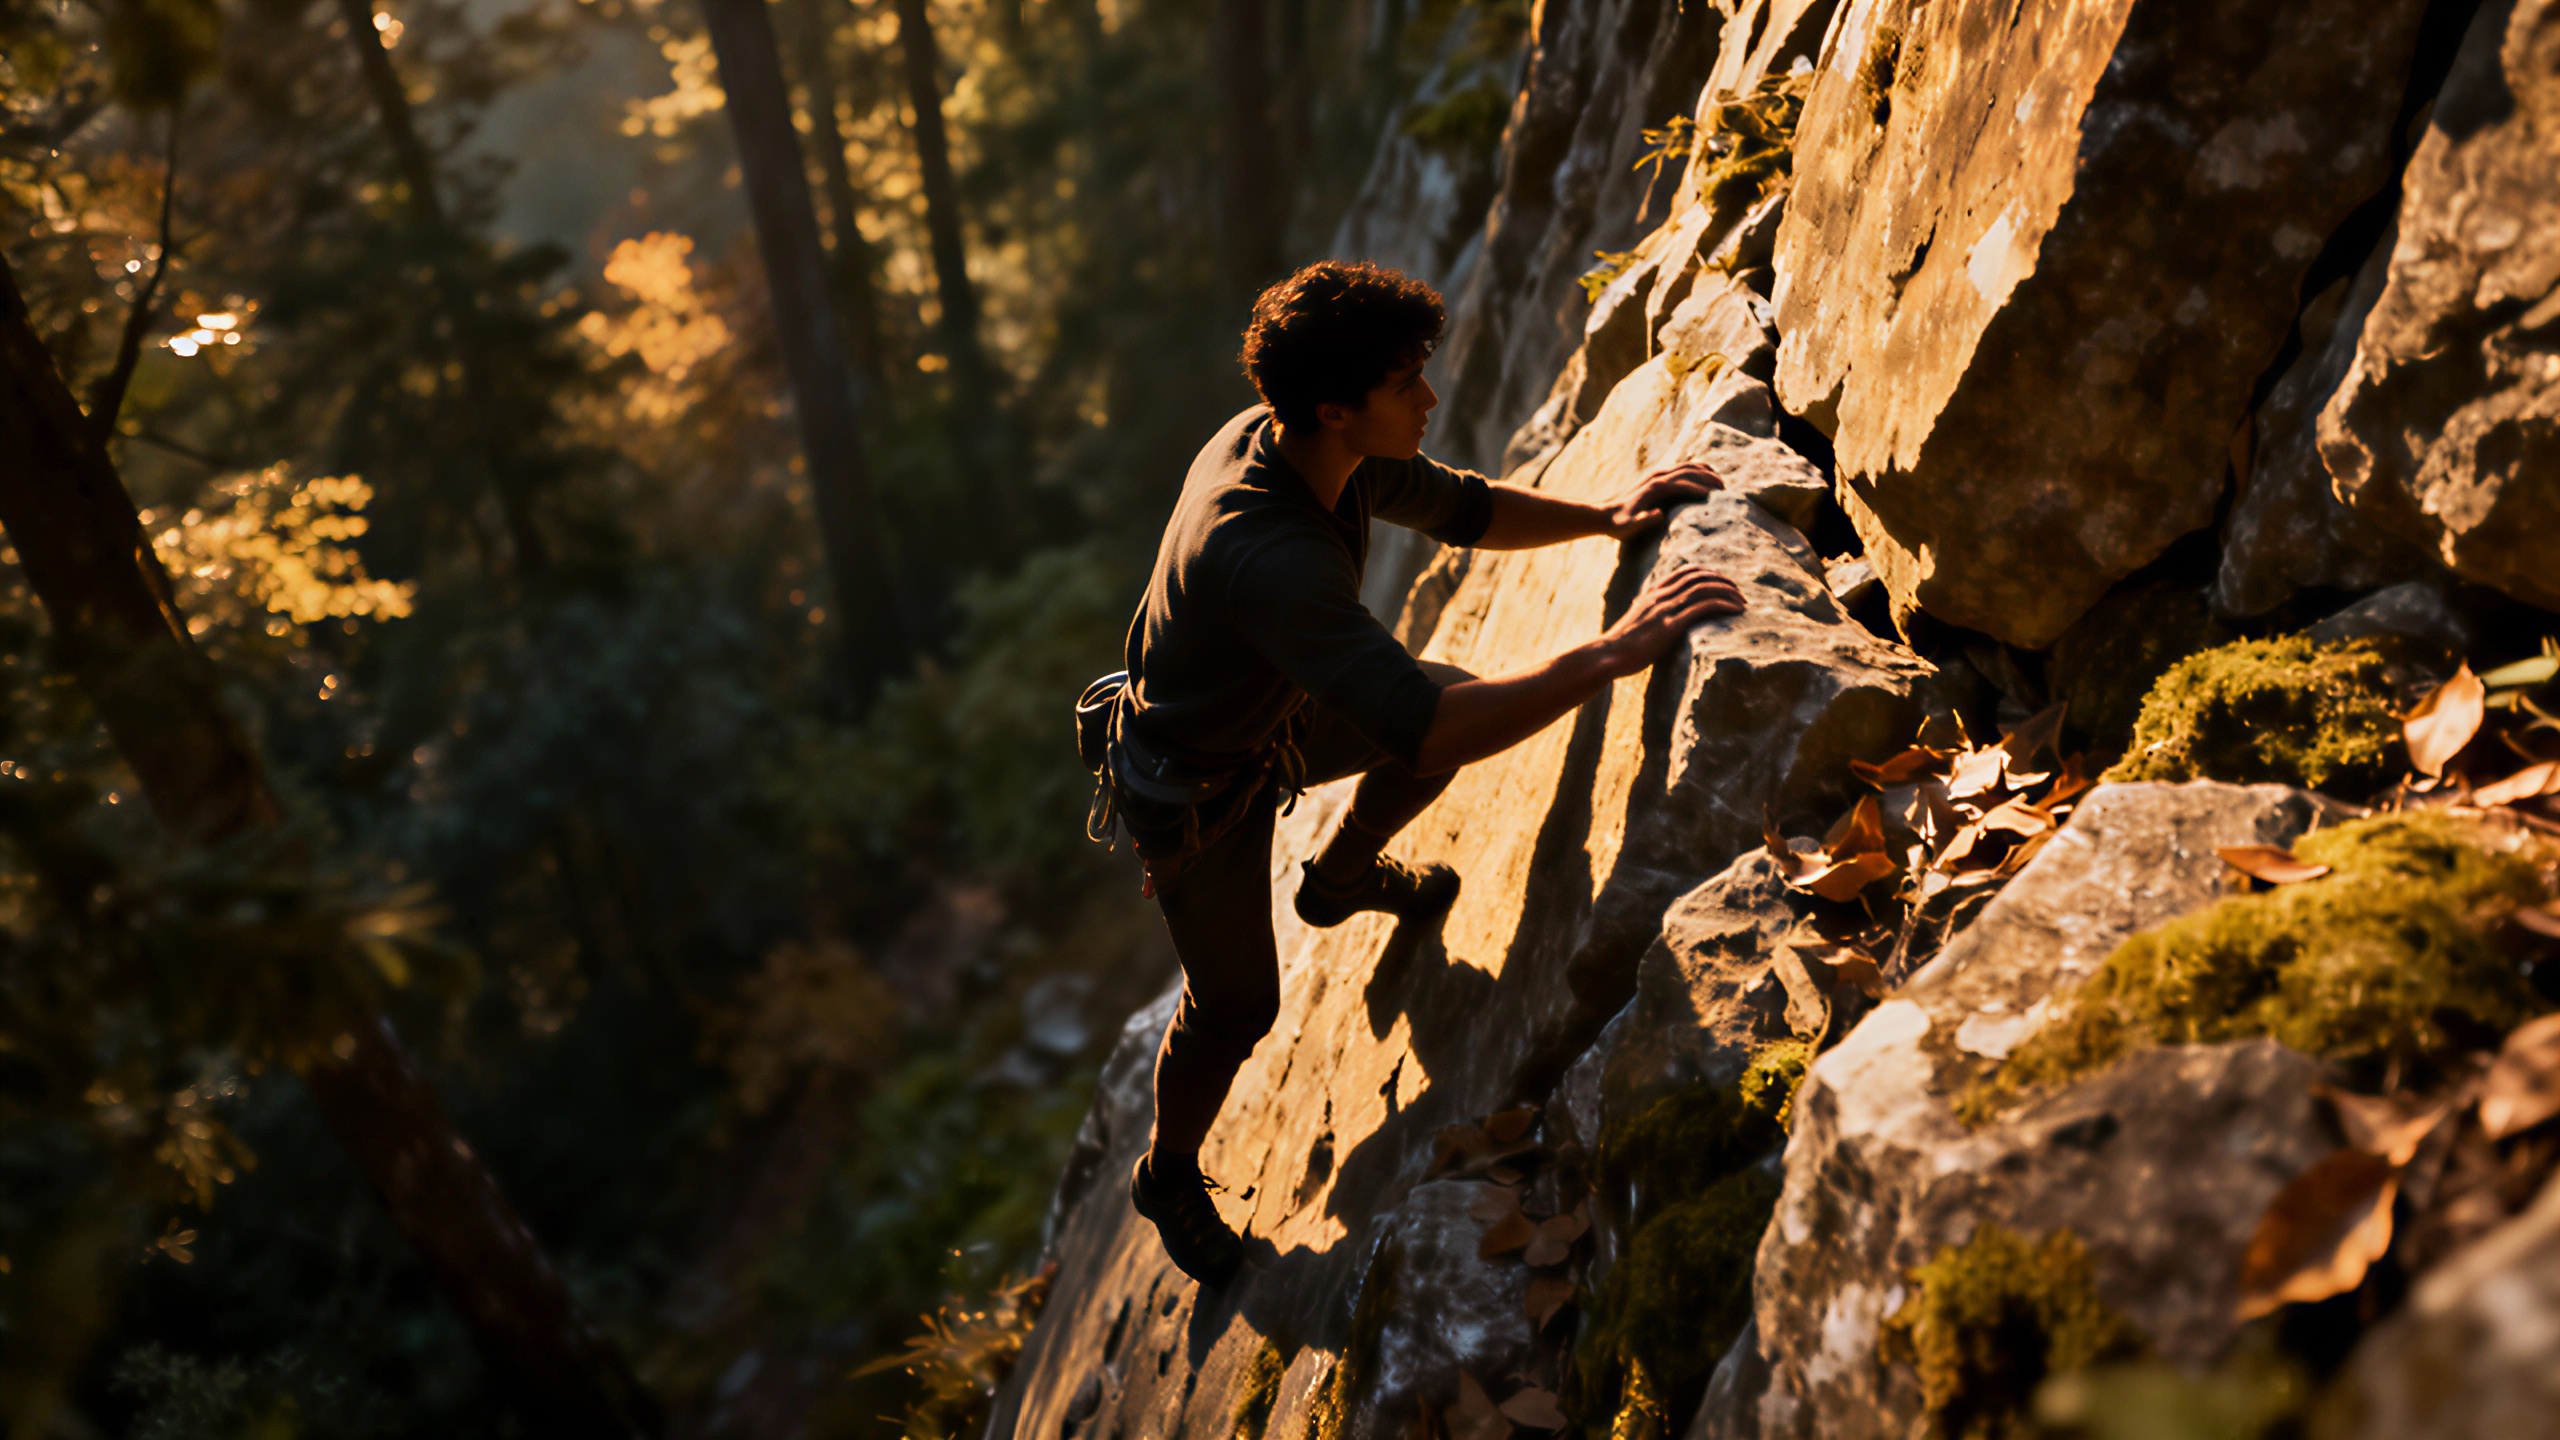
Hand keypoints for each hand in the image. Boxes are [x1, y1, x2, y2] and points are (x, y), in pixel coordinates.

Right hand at [1596, 564, 1744, 675]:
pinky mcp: (1671, 625)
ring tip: (1743, 601)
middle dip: (1723, 581)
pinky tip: (1736, 610)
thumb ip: (1646, 616)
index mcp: (1651, 594)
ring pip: (1705, 588)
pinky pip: (1704, 607)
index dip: (1707, 573)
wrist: (1607, 656)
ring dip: (1728, 592)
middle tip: (1738, 592)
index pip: (1684, 573)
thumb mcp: (1634, 624)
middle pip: (1699, 576)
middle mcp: (1660, 596)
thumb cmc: (1618, 647)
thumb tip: (1652, 620)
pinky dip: (1724, 604)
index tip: (1722, 582)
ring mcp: (1665, 609)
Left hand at [1601, 463, 1721, 539]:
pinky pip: (1683, 469)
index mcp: (1654, 488)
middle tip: (1725, 489)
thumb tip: (1658, 514)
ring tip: (1721, 483)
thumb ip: (1642, 521)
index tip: (1715, 497)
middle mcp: (1657, 477)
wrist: (1606, 515)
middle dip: (1708, 478)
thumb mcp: (1628, 527)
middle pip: (1688, 471)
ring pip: (1687, 466)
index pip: (1682, 483)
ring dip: (1705, 472)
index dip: (1699, 489)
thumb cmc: (1620, 525)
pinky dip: (1697, 470)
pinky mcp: (1658, 477)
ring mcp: (1658, 475)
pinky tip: (1707, 478)